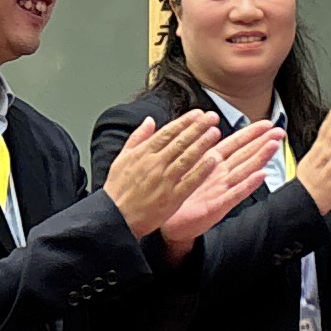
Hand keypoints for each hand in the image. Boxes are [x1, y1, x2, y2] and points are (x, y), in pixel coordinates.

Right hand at [100, 109, 222, 236]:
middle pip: (180, 142)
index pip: (168, 132)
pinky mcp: (171, 198)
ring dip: (203, 144)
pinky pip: (189, 181)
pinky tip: (212, 160)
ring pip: (187, 158)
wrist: (115, 217)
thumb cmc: (117, 190)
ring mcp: (164, 181)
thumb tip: (150, 120)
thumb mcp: (121, 158)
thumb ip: (137, 137)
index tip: (198, 114)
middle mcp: (155, 164)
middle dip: (198, 128)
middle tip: (212, 117)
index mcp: (143, 153)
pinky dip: (201, 170)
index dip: (185, 122)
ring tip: (215, 132)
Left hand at [158, 119, 286, 258]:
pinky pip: (235, 193)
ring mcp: (222, 190)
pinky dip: (248, 184)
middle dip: (263, 142)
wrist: (170, 222)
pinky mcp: (218, 206)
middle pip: (245, 155)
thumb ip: (198, 147)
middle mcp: (221, 175)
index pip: (236, 143)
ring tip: (274, 146)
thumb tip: (204, 126)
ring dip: (260, 158)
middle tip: (279, 132)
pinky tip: (261, 176)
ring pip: (244, 171)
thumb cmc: (180, 195)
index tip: (267, 123)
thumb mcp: (188, 165)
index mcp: (212, 163)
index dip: (252, 132)